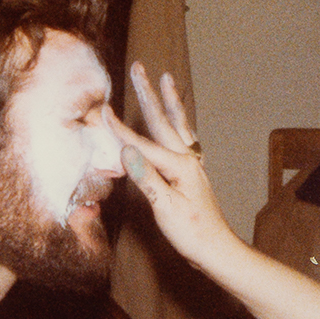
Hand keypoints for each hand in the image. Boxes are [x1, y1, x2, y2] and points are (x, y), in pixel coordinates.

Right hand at [104, 64, 238, 270]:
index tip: (102, 110)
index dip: (119, 129)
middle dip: (149, 93)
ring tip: (166, 78)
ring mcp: (192, 164)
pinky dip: (177, 122)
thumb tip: (126, 149)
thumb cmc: (191, 234)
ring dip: (169, 101)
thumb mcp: (165, 208)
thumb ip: (146, 178)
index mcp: (180, 165)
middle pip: (163, 120)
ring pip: (177, 125)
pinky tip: (177, 121)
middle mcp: (188, 159)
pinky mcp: (192, 173)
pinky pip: (183, 138)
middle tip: (139, 68)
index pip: (142, 144)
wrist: (216, 250)